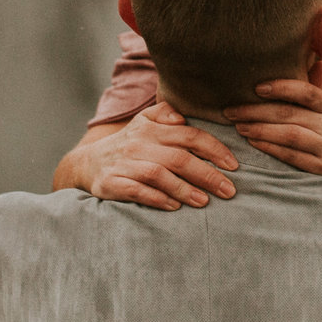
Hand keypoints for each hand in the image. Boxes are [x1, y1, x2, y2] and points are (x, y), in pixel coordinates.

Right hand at [69, 102, 237, 209]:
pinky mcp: (112, 183)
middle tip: (229, 190)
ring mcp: (125, 164)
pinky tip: (175, 207)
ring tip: (205, 202)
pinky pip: (137, 191)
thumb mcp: (144, 122)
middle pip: (179, 158)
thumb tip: (183, 117)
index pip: (189, 135)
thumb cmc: (128, 145)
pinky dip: (158, 199)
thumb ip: (165, 114)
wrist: (87, 163)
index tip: (233, 165)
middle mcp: (139, 143)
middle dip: (208, 175)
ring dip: (185, 189)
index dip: (214, 149)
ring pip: (159, 175)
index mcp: (151, 127)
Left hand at [225, 81, 321, 195]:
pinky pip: (291, 156)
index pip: (306, 90)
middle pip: (289, 113)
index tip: (255, 87)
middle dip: (255, 110)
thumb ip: (318, 88)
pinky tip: (254, 144)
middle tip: (230, 110)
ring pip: (288, 134)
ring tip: (239, 126)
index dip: (280, 87)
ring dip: (259, 130)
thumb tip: (305, 59)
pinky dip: (270, 148)